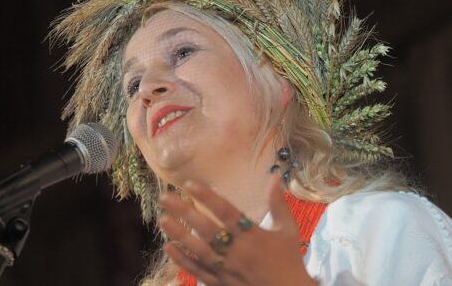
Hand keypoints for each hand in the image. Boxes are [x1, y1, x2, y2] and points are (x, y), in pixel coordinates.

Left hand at [158, 174, 316, 285]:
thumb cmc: (288, 261)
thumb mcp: (288, 231)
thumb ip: (278, 204)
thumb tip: (275, 176)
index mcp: (253, 236)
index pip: (227, 213)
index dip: (208, 197)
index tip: (189, 184)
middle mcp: (237, 252)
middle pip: (207, 229)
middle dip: (184, 213)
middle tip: (164, 197)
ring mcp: (227, 270)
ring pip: (198, 251)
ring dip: (179, 234)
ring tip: (162, 219)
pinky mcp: (220, 284)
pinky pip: (198, 271)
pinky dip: (182, 260)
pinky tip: (168, 247)